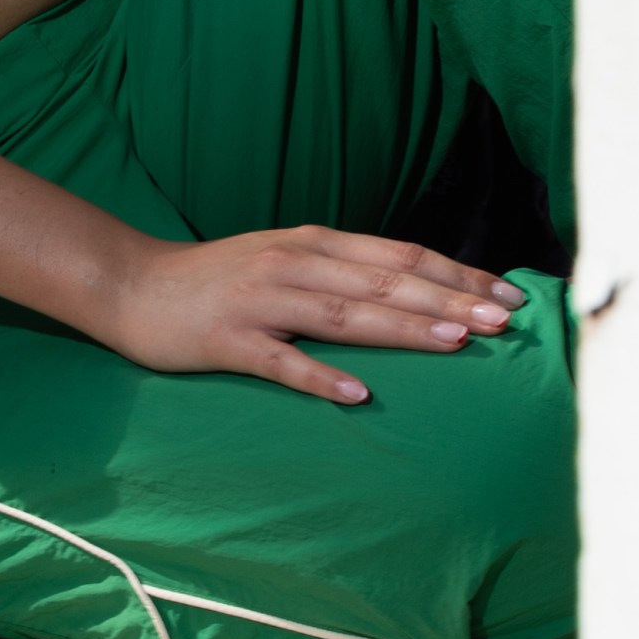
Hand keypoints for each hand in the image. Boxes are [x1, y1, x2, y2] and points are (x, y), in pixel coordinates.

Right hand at [106, 226, 526, 403]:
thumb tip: (416, 291)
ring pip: (342, 315)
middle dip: (448, 301)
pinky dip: (319, 377)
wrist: (131, 284)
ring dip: (402, 329)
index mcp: (311, 244)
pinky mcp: (227, 339)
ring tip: (454, 344)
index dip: (456, 274)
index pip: (398, 256)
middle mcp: (292, 264)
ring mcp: (259, 300)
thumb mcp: (285, 260)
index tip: (508, 295)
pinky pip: (280, 362)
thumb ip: (341, 271)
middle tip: (501, 321)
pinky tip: (356, 394)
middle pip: (382, 283)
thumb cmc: (217, 280)